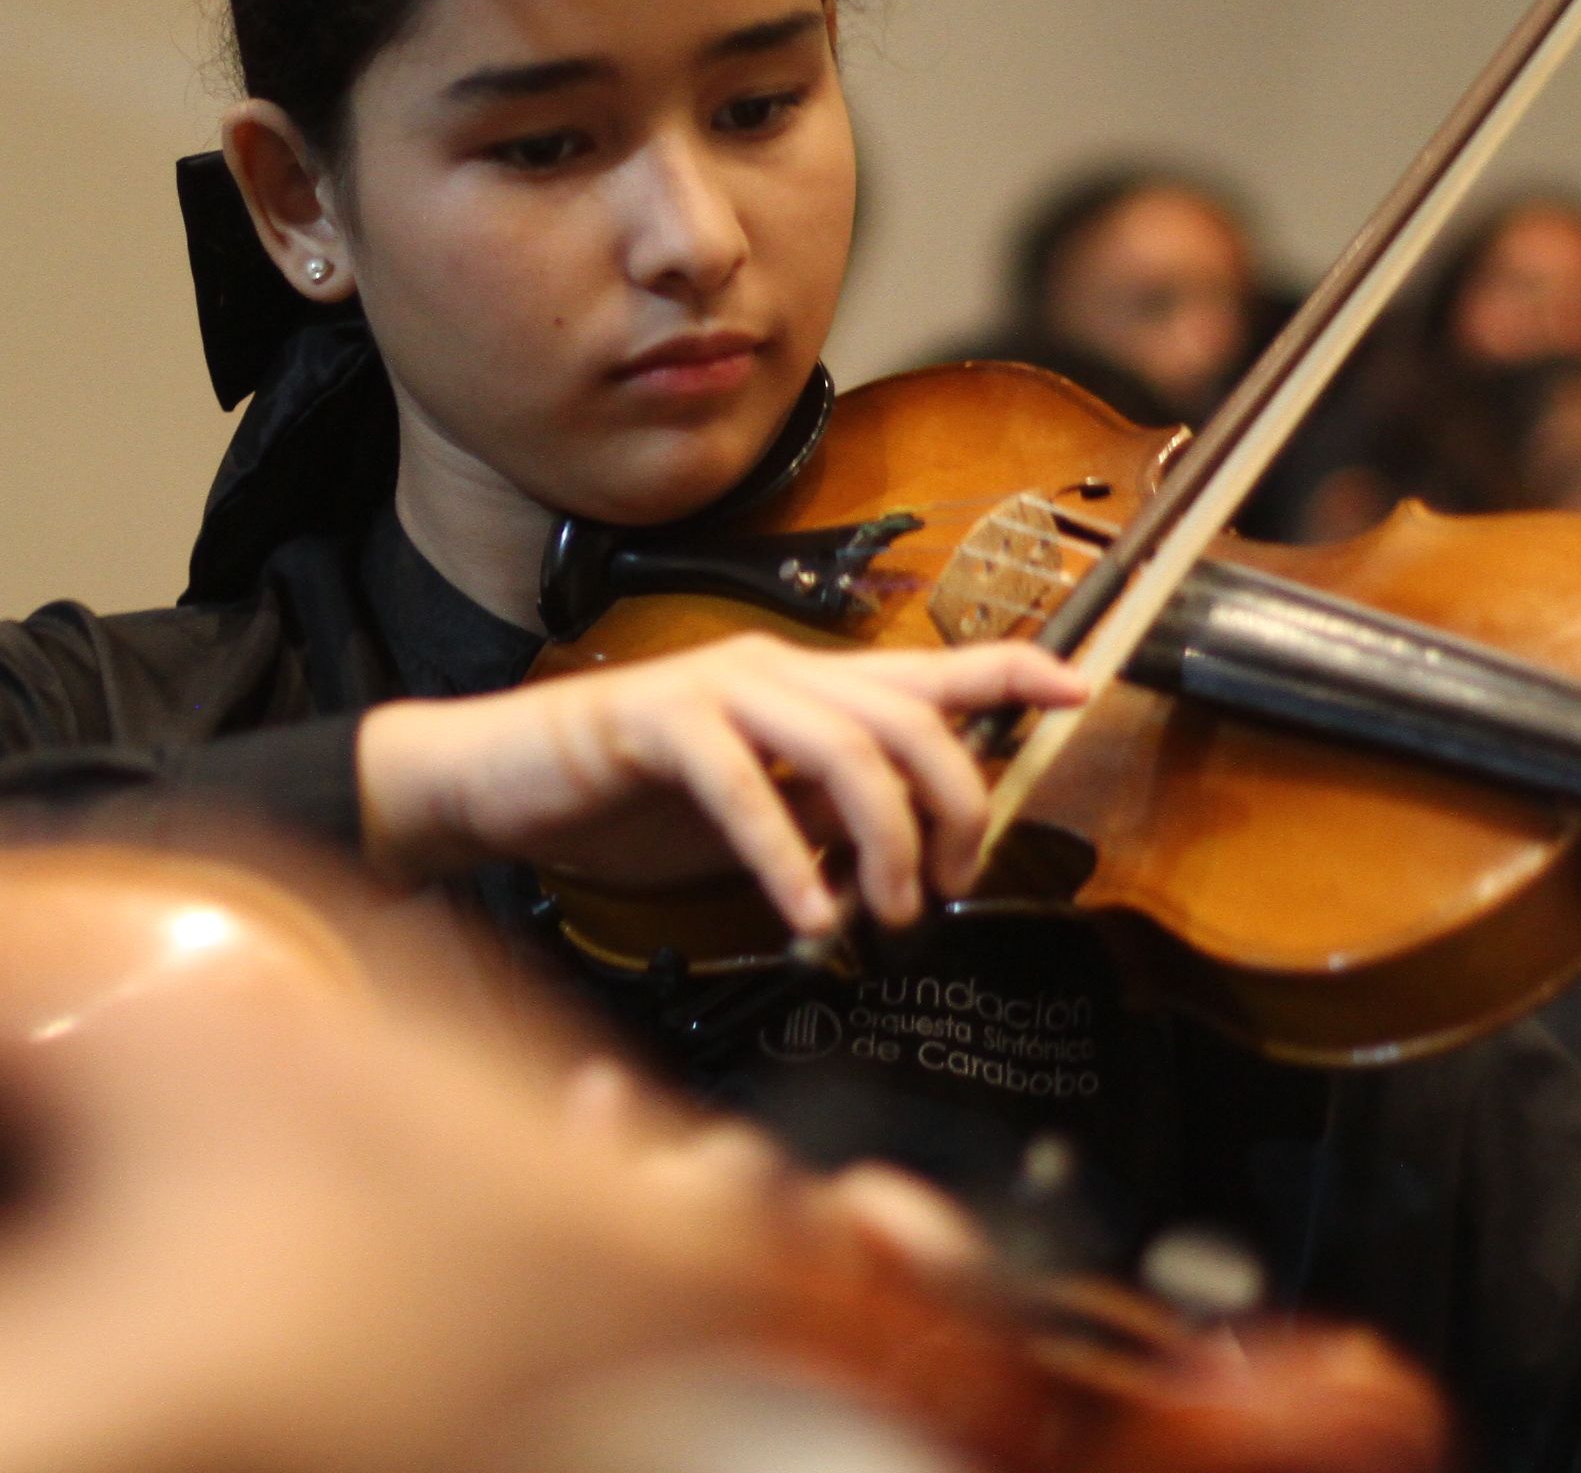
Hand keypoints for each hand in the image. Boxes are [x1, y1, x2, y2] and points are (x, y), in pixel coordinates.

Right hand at [357, 635, 1085, 935]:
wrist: (499, 783)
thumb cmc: (626, 799)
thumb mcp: (758, 811)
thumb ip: (830, 813)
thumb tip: (908, 845)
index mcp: (804, 688)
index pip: (929, 668)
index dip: (1010, 668)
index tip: (1081, 688)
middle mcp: (772, 671)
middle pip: (909, 715)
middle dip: (952, 805)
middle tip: (944, 890)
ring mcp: (714, 689)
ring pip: (841, 741)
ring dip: (881, 838)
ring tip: (880, 911)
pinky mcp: (655, 723)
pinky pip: (741, 783)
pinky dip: (783, 856)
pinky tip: (802, 912)